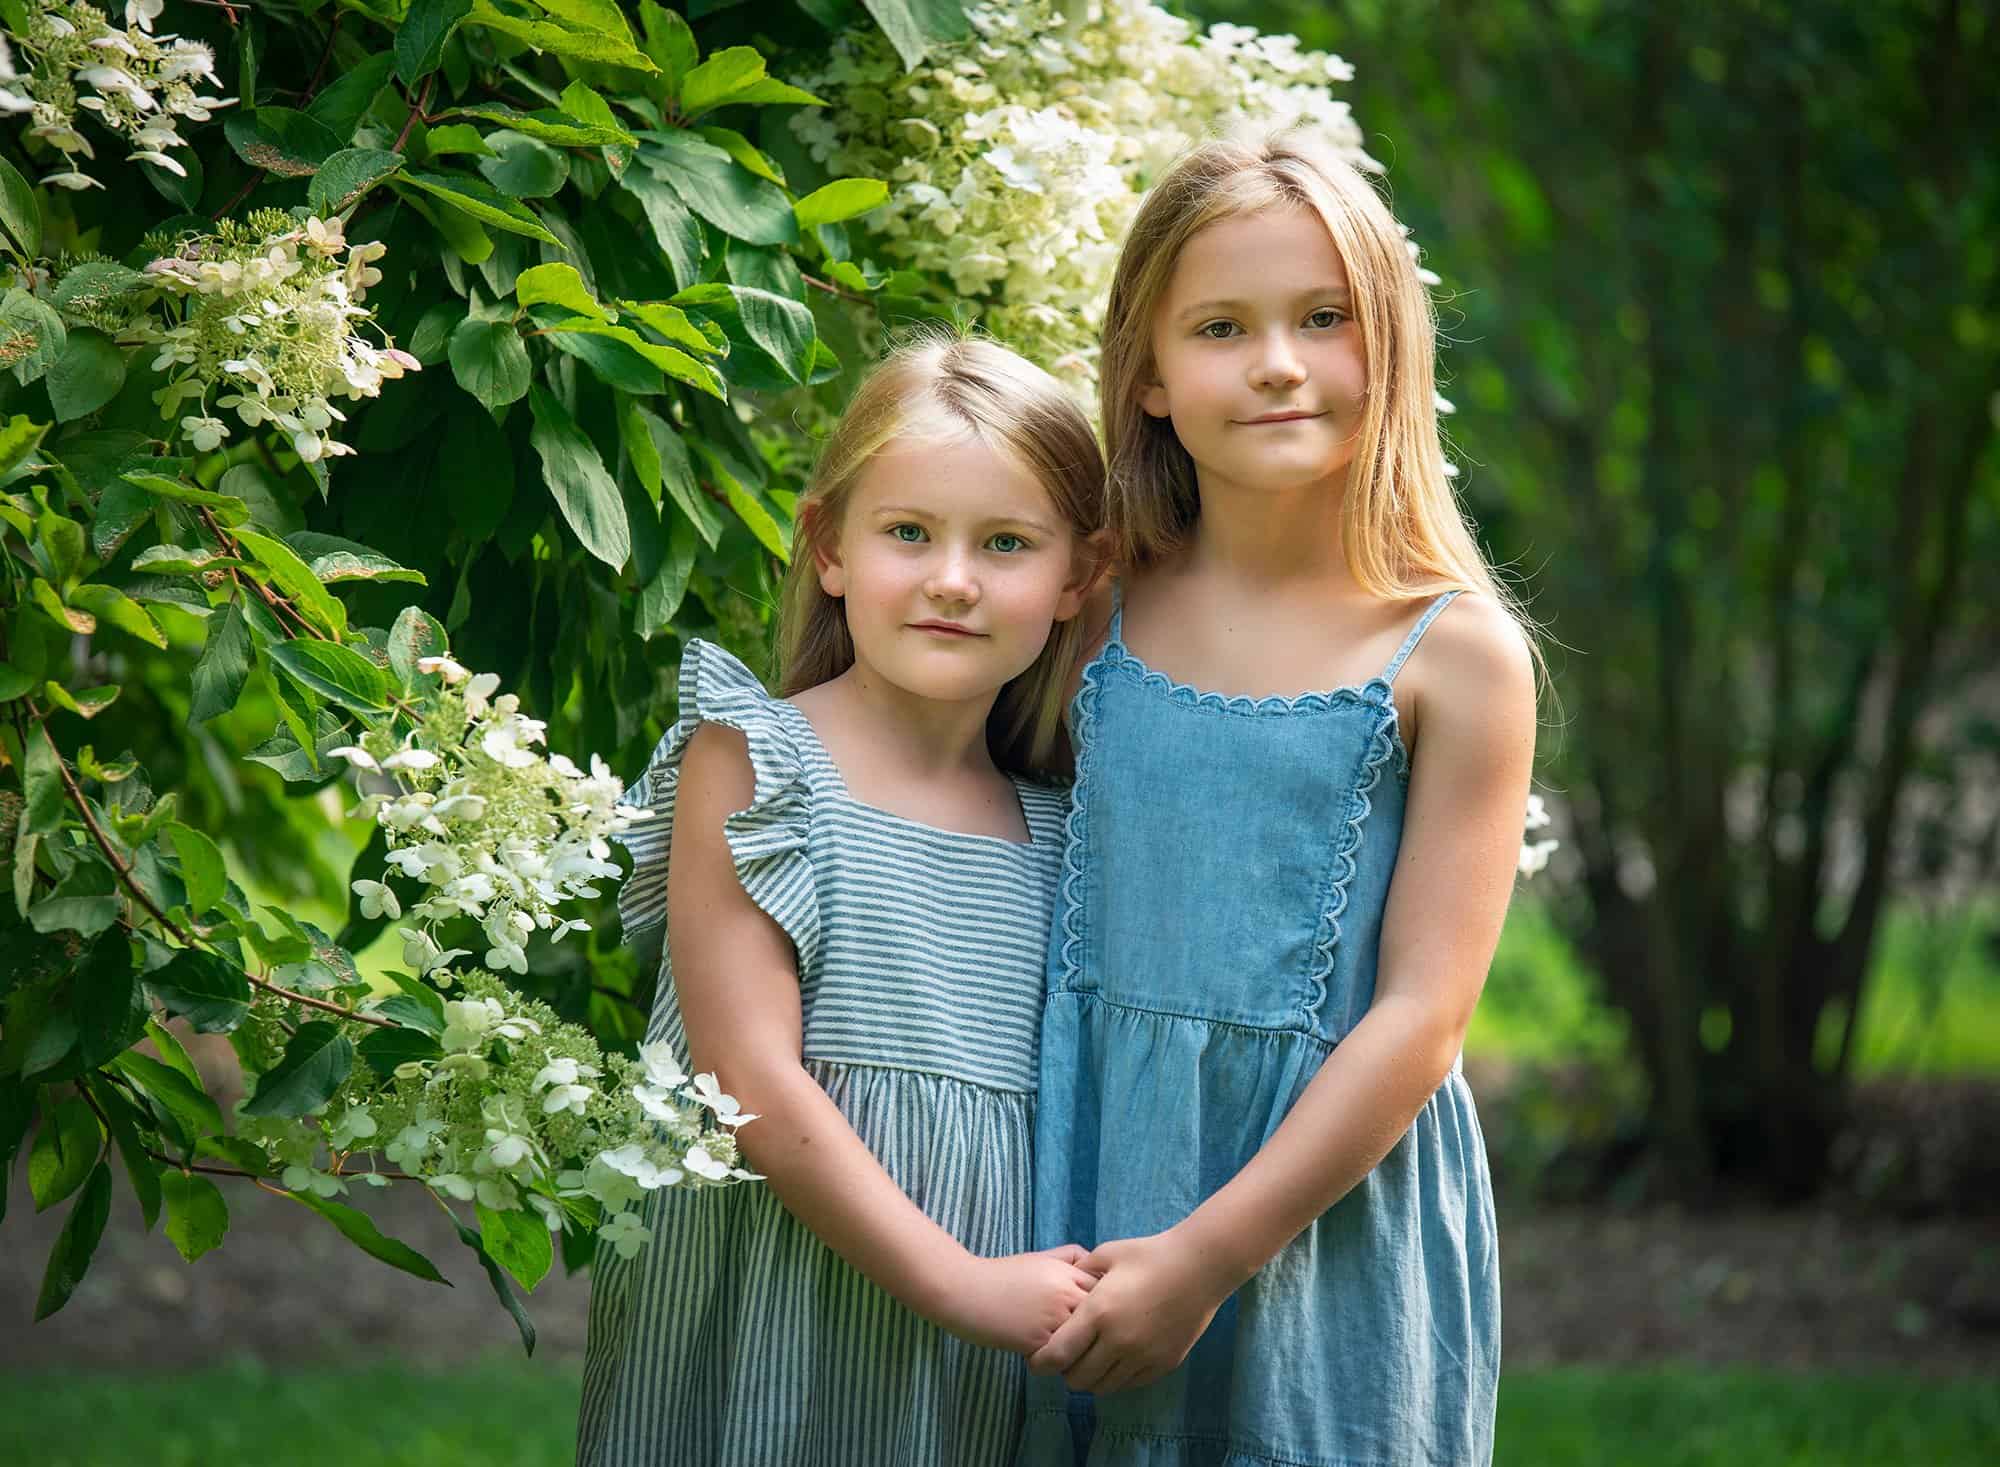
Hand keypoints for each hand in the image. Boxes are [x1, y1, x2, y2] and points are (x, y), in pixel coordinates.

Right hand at [931, 1245, 1099, 1355]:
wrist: (966, 1291)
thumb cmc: (1002, 1274)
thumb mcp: (1039, 1257)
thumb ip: (1069, 1257)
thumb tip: (1092, 1264)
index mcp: (1067, 1273)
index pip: (1105, 1292)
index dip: (1105, 1304)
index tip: (1097, 1314)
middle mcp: (1065, 1294)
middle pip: (1101, 1318)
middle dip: (1097, 1329)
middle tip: (1089, 1338)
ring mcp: (1053, 1319)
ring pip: (1084, 1341)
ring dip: (1080, 1349)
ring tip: (1070, 1353)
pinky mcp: (1038, 1342)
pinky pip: (1062, 1357)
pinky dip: (1059, 1360)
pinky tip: (1048, 1358)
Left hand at [1025, 1230, 1230, 1394]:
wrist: (1199, 1267)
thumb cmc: (1150, 1254)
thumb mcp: (1107, 1254)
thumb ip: (1081, 1273)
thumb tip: (1065, 1284)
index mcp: (1098, 1313)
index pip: (1058, 1354)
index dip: (1041, 1362)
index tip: (1036, 1360)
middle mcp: (1118, 1341)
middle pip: (1078, 1378)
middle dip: (1066, 1372)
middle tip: (1067, 1358)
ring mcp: (1142, 1356)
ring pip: (1104, 1386)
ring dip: (1092, 1377)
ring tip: (1092, 1360)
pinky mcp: (1163, 1364)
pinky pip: (1130, 1383)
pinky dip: (1117, 1377)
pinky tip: (1117, 1359)